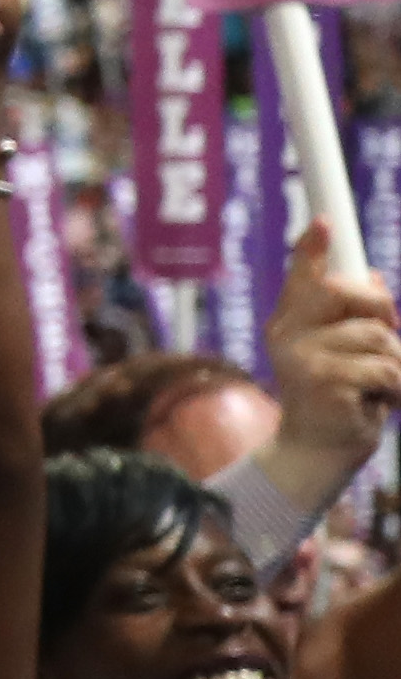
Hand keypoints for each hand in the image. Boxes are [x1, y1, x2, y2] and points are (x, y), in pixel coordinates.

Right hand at [261, 217, 400, 493]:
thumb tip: (374, 278)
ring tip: (375, 390)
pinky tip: (378, 405)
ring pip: (378, 337)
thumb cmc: (337, 401)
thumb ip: (353, 319)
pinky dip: (395, 390)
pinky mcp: (325, 382)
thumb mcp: (344, 354)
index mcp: (290, 324)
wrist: (317, 454)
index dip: (311, 248)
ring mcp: (302, 358)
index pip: (302, 277)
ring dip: (393, 365)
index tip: (323, 225)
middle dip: (381, 312)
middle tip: (386, 341)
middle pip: (347, 293)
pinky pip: (386, 369)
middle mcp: (287, 335)